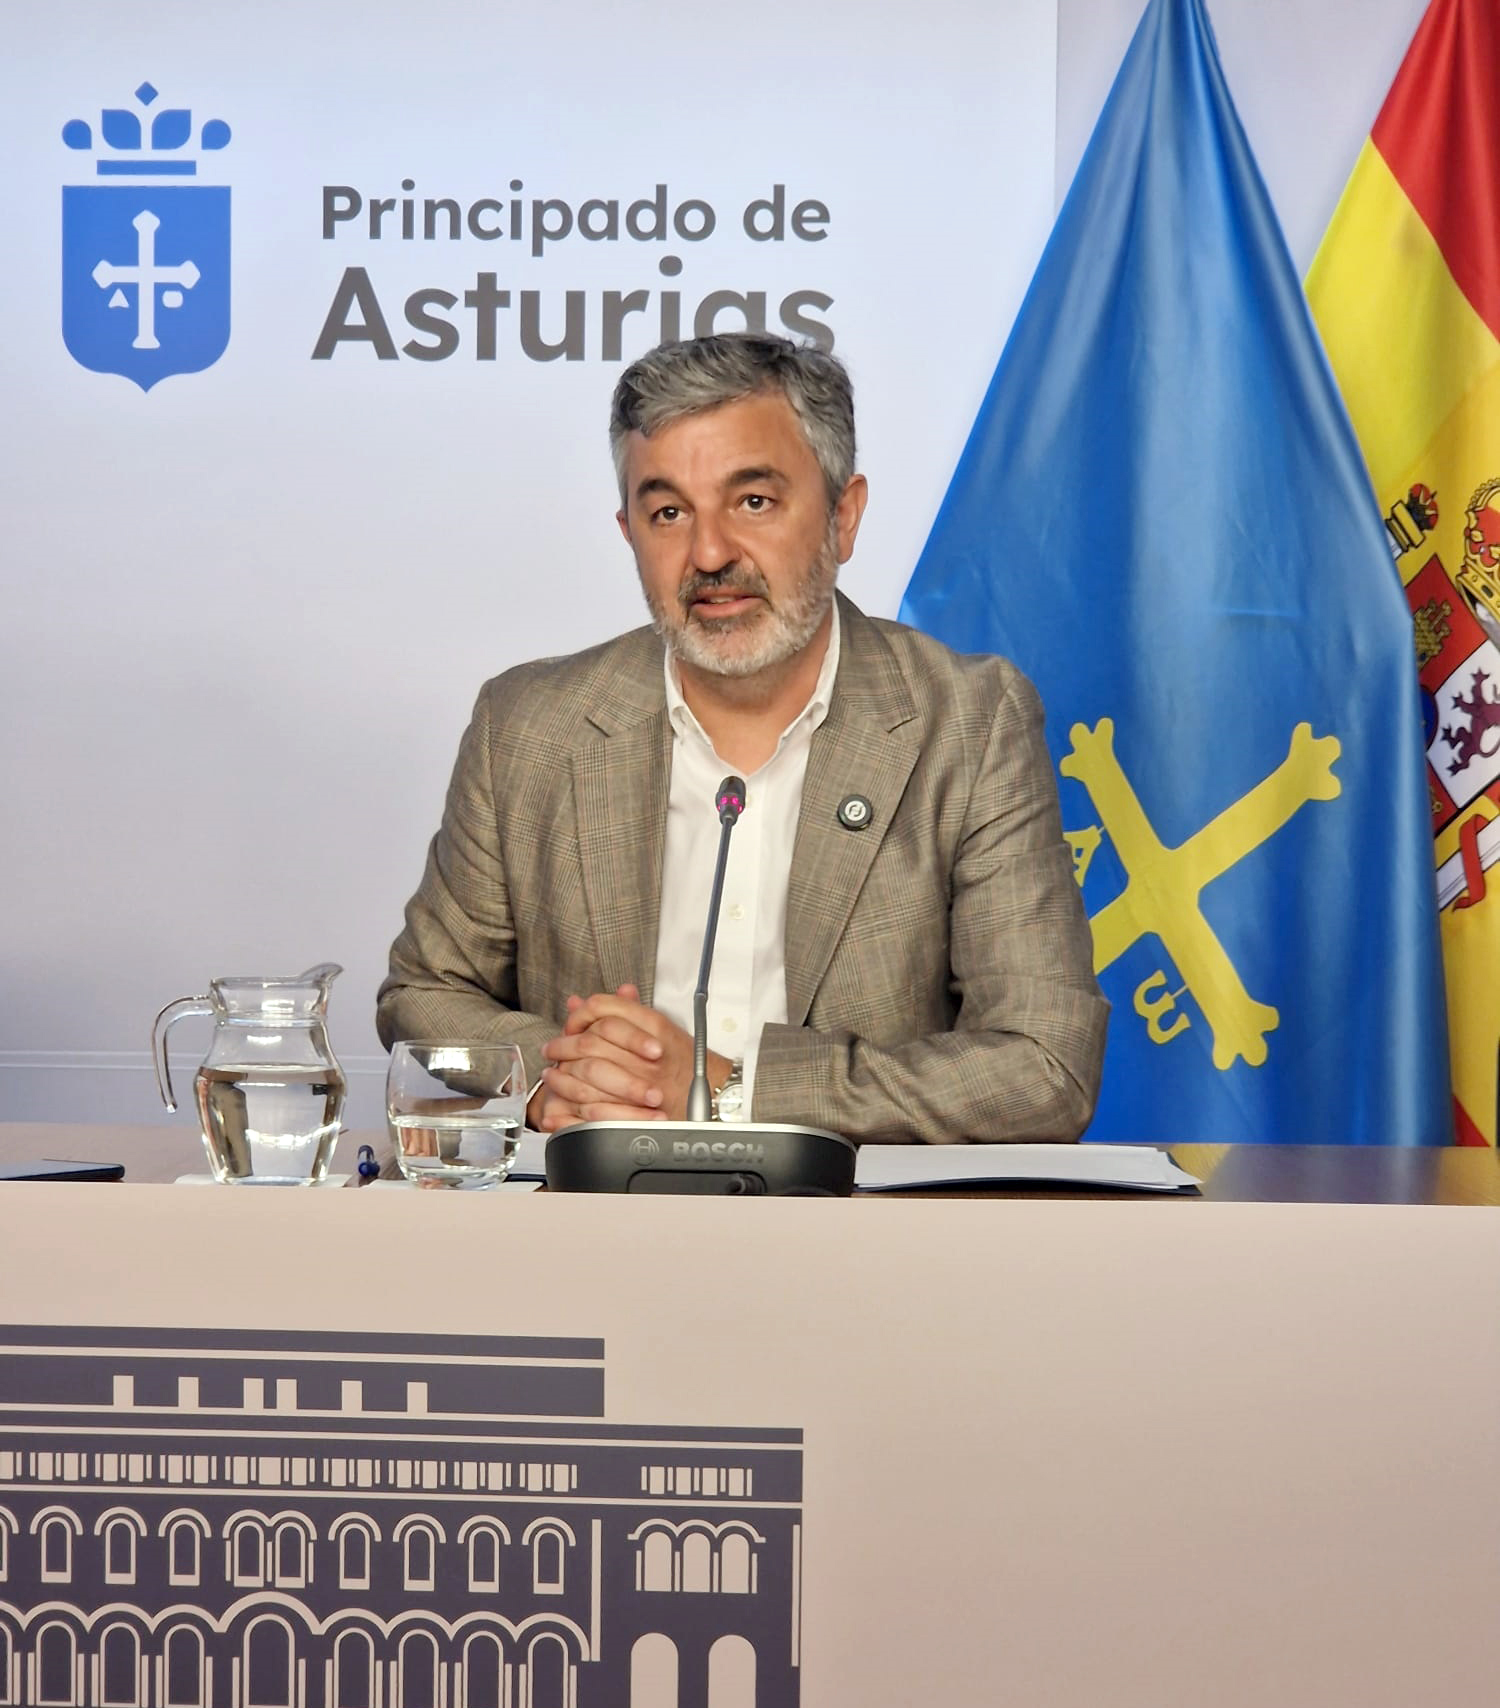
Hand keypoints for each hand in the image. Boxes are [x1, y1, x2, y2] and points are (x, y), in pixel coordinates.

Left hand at [538, 986, 731, 1123]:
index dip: (579, 1016)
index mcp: (654, 1025)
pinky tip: (564, 1103)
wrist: (716, 1097)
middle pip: (591, 1040)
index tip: (568, 1025)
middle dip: (563, 1046)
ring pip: (589, 1073)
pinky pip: (598, 1107)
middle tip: (552, 1050)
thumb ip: (622, 1011)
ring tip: (552, 1076)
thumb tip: (581, 1002)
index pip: (604, 1008)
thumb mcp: (657, 1027)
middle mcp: (649, 1051)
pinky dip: (576, 1106)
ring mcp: (644, 1082)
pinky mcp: (639, 1110)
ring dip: (564, 1076)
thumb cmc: (686, 1063)